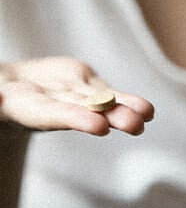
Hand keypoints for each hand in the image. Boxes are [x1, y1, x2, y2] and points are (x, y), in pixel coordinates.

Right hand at [0, 57, 153, 135]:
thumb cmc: (3, 96)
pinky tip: (147, 111)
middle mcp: (56, 106)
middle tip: (136, 125)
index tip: (99, 125)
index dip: (75, 117)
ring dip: (125, 106)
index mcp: (27, 109)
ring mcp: (72, 95)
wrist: (13, 86)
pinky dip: (123, 98)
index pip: (52, 114)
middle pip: (86, 110)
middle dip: (111, 116)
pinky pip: (103, 90)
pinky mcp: (82, 82)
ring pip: (101, 101)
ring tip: (148, 114)